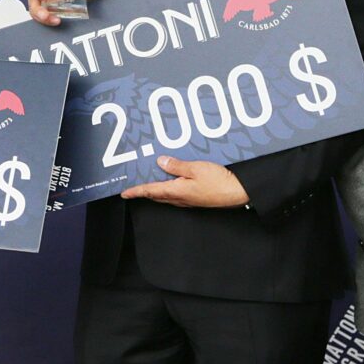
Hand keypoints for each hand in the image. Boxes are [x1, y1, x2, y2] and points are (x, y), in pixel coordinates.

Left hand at [120, 156, 249, 207]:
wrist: (238, 192)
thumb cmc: (219, 181)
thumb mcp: (196, 168)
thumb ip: (177, 166)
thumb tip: (160, 163)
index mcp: (176, 191)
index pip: (150, 191)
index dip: (136, 191)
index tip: (124, 193)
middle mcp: (180, 199)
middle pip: (156, 195)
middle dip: (144, 191)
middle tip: (133, 187)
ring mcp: (188, 200)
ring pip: (166, 196)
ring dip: (155, 191)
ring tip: (148, 183)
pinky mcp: (196, 199)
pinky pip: (176, 195)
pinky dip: (167, 190)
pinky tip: (170, 182)